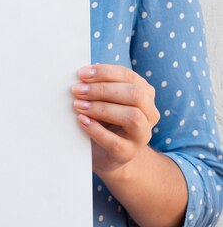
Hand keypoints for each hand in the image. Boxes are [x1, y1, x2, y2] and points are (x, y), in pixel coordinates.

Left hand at [71, 63, 159, 179]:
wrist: (105, 154)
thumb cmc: (103, 121)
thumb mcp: (104, 100)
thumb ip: (98, 87)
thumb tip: (81, 76)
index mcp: (145, 94)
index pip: (129, 76)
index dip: (105, 72)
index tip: (82, 73)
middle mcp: (149, 114)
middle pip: (134, 95)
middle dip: (102, 89)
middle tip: (77, 90)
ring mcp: (142, 136)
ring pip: (132, 117)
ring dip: (102, 108)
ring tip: (78, 105)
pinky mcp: (128, 154)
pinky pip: (115, 142)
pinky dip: (96, 130)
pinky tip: (82, 120)